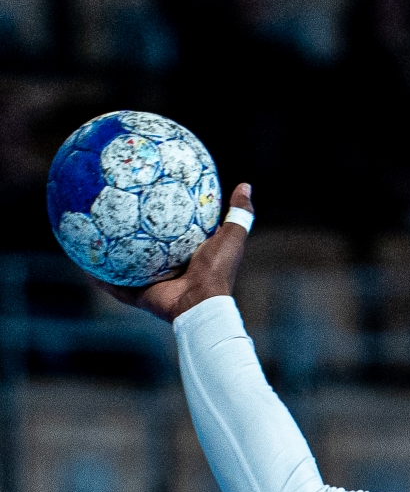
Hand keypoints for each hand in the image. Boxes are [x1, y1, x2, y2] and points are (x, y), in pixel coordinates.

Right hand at [97, 181, 252, 322]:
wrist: (201, 306)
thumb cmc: (216, 272)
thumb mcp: (230, 239)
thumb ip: (238, 214)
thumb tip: (244, 185)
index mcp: (188, 254)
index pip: (173, 229)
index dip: (163, 212)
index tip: (151, 192)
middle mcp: (168, 267)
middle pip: (144, 245)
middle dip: (129, 229)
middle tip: (114, 206)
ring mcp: (152, 282)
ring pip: (125, 264)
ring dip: (109, 252)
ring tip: (91, 232)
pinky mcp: (139, 294)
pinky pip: (114, 285)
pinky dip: (100, 277)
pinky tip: (84, 263)